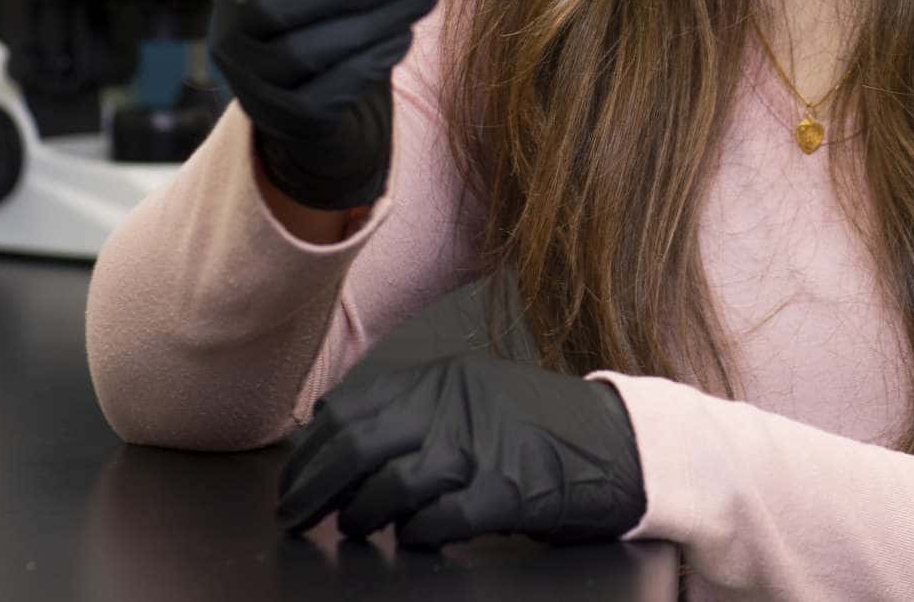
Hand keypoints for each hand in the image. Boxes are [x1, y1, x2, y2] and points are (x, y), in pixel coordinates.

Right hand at [209, 0, 436, 210]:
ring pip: (303, 52)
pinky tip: (402, 39)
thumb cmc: (329, 22)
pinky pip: (324, 95)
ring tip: (421, 0)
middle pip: (274, 1)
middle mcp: (231, 28)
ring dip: (373, 21)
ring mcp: (251, 80)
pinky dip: (369, 62)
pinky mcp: (284, 121)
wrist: (320, 109)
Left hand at [277, 355, 647, 547]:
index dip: (309, 448)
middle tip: (294, 517)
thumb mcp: (473, 394)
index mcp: (443, 375)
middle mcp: (457, 402)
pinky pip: (440, 519)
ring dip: (361, 514)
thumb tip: (332, 430)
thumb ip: (414, 406)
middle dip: (313, 487)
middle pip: (359, 444)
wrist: (621, 443)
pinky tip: (412, 538)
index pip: (351, 406)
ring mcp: (484, 445)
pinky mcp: (508, 491)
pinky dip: (415, 534)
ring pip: (392, 484)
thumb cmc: (539, 426)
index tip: (292, 478)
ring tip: (354, 527)